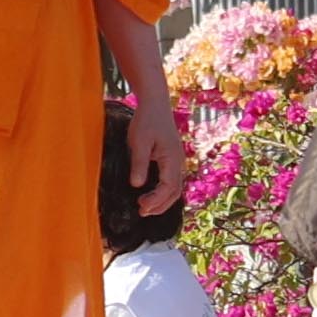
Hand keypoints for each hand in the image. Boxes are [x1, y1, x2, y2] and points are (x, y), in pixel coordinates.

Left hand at [123, 87, 182, 207]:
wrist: (155, 104)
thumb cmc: (146, 120)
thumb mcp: (138, 142)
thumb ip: (139, 163)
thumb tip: (137, 185)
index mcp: (172, 159)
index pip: (168, 187)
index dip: (156, 200)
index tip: (141, 207)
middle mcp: (179, 162)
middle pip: (175, 191)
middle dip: (160, 205)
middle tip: (142, 212)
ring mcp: (177, 161)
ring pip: (175, 188)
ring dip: (162, 200)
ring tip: (145, 207)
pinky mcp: (172, 158)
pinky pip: (172, 181)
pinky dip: (164, 192)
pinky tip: (152, 194)